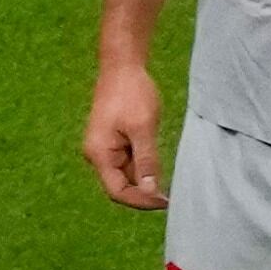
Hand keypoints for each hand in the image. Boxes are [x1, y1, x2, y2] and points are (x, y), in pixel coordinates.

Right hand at [84, 59, 167, 208]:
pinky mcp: (114, 142)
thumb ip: (146, 161)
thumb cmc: (132, 93)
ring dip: (146, 182)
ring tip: (171, 184)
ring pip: (126, 176)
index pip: (117, 191)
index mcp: (99, 154)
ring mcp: (105, 148)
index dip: (141, 200)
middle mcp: (97, 155)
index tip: (167, 202)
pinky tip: (162, 169)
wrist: (122, 67)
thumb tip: (151, 190)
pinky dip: (144, 169)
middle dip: (144, 194)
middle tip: (173, 197)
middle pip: (120, 187)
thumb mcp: (143, 128)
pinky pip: (128, 163)